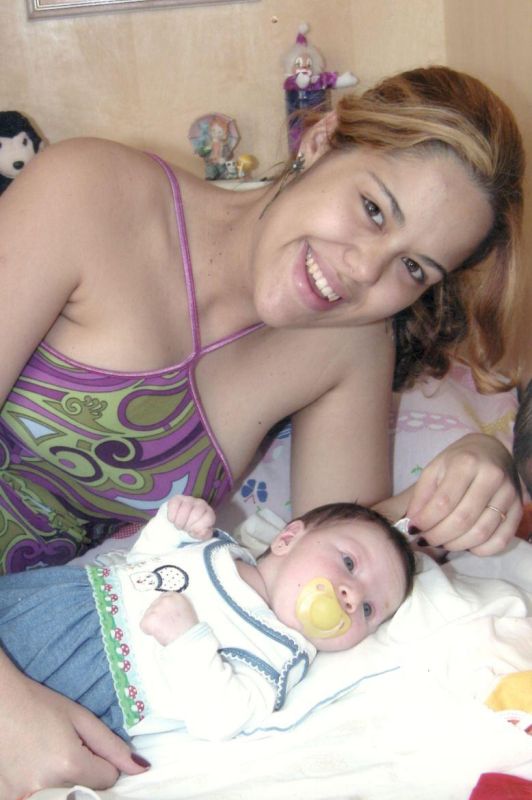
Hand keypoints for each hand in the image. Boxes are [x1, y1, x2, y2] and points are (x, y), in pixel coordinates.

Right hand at [0, 664, 148, 799]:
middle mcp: (47, 788)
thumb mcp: (80, 718)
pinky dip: (42, 787)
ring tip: (48, 757)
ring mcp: (23, 798)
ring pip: (64, 798)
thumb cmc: (39, 704)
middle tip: (65, 749)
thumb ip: (112, 746)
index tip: (87, 745)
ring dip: (63, 783)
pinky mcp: (8, 799)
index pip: (108, 780)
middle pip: (85, 792)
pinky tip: (33, 765)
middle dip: (84, 774)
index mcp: (69, 765)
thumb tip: (142, 768)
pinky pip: (39, 798)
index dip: (103, 762)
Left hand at [140, 592, 197, 644]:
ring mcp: (157, 608)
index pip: (163, 597)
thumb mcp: (186, 611)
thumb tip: (166, 610)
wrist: (188, 640)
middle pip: (153, 605)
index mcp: (176, 596)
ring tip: (164, 630)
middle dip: (156, 616)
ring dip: (153, 623)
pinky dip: (148, 631)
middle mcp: (166, 599)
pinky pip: (143, 625)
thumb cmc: (189, 630)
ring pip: (147, 615)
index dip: (162, 608)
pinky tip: (158, 633)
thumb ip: (175, 606)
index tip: (163, 615)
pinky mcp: (150, 619)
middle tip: (164, 625)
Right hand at [166, 494, 214, 539]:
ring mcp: (189, 499)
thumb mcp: (199, 534)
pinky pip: (174, 505)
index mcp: (208, 512)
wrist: (179, 523)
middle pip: (197, 513)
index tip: (192, 532)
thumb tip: (203, 532)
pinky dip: (172, 516)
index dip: (199, 528)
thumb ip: (204, 535)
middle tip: (184, 529)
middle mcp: (200, 503)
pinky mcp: (177, 498)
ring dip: (180, 522)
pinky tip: (173, 520)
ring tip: (179, 526)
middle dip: (188, 525)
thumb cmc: (191, 528)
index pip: (209, 518)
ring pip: (185, 508)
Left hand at [406, 433, 521, 554]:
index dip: (426, 521)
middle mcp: (492, 477)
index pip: (443, 502)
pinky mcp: (519, 510)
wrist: (491, 452)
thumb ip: (421, 496)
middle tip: (426, 539)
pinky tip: (465, 544)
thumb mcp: (434, 470)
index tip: (413, 528)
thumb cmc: (457, 462)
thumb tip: (413, 523)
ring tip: (441, 542)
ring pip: (481, 533)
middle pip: (462, 520)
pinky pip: (500, 541)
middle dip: (438, 536)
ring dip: (456, 545)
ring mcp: (509, 494)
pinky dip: (480, 550)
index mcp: (467, 463)